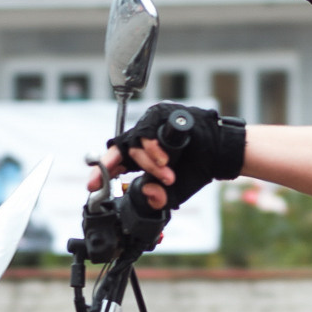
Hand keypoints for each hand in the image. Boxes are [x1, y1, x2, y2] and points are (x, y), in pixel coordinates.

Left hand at [90, 104, 246, 211]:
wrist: (220, 154)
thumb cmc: (197, 168)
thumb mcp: (172, 190)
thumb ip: (158, 197)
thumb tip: (147, 193)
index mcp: (143, 153)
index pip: (117, 160)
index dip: (103, 172)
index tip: (92, 185)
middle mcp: (145, 136)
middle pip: (119, 149)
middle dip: (113, 166)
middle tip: (110, 180)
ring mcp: (152, 123)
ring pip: (134, 142)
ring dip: (148, 163)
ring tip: (166, 173)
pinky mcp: (162, 114)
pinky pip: (148, 131)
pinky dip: (153, 148)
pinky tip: (165, 159)